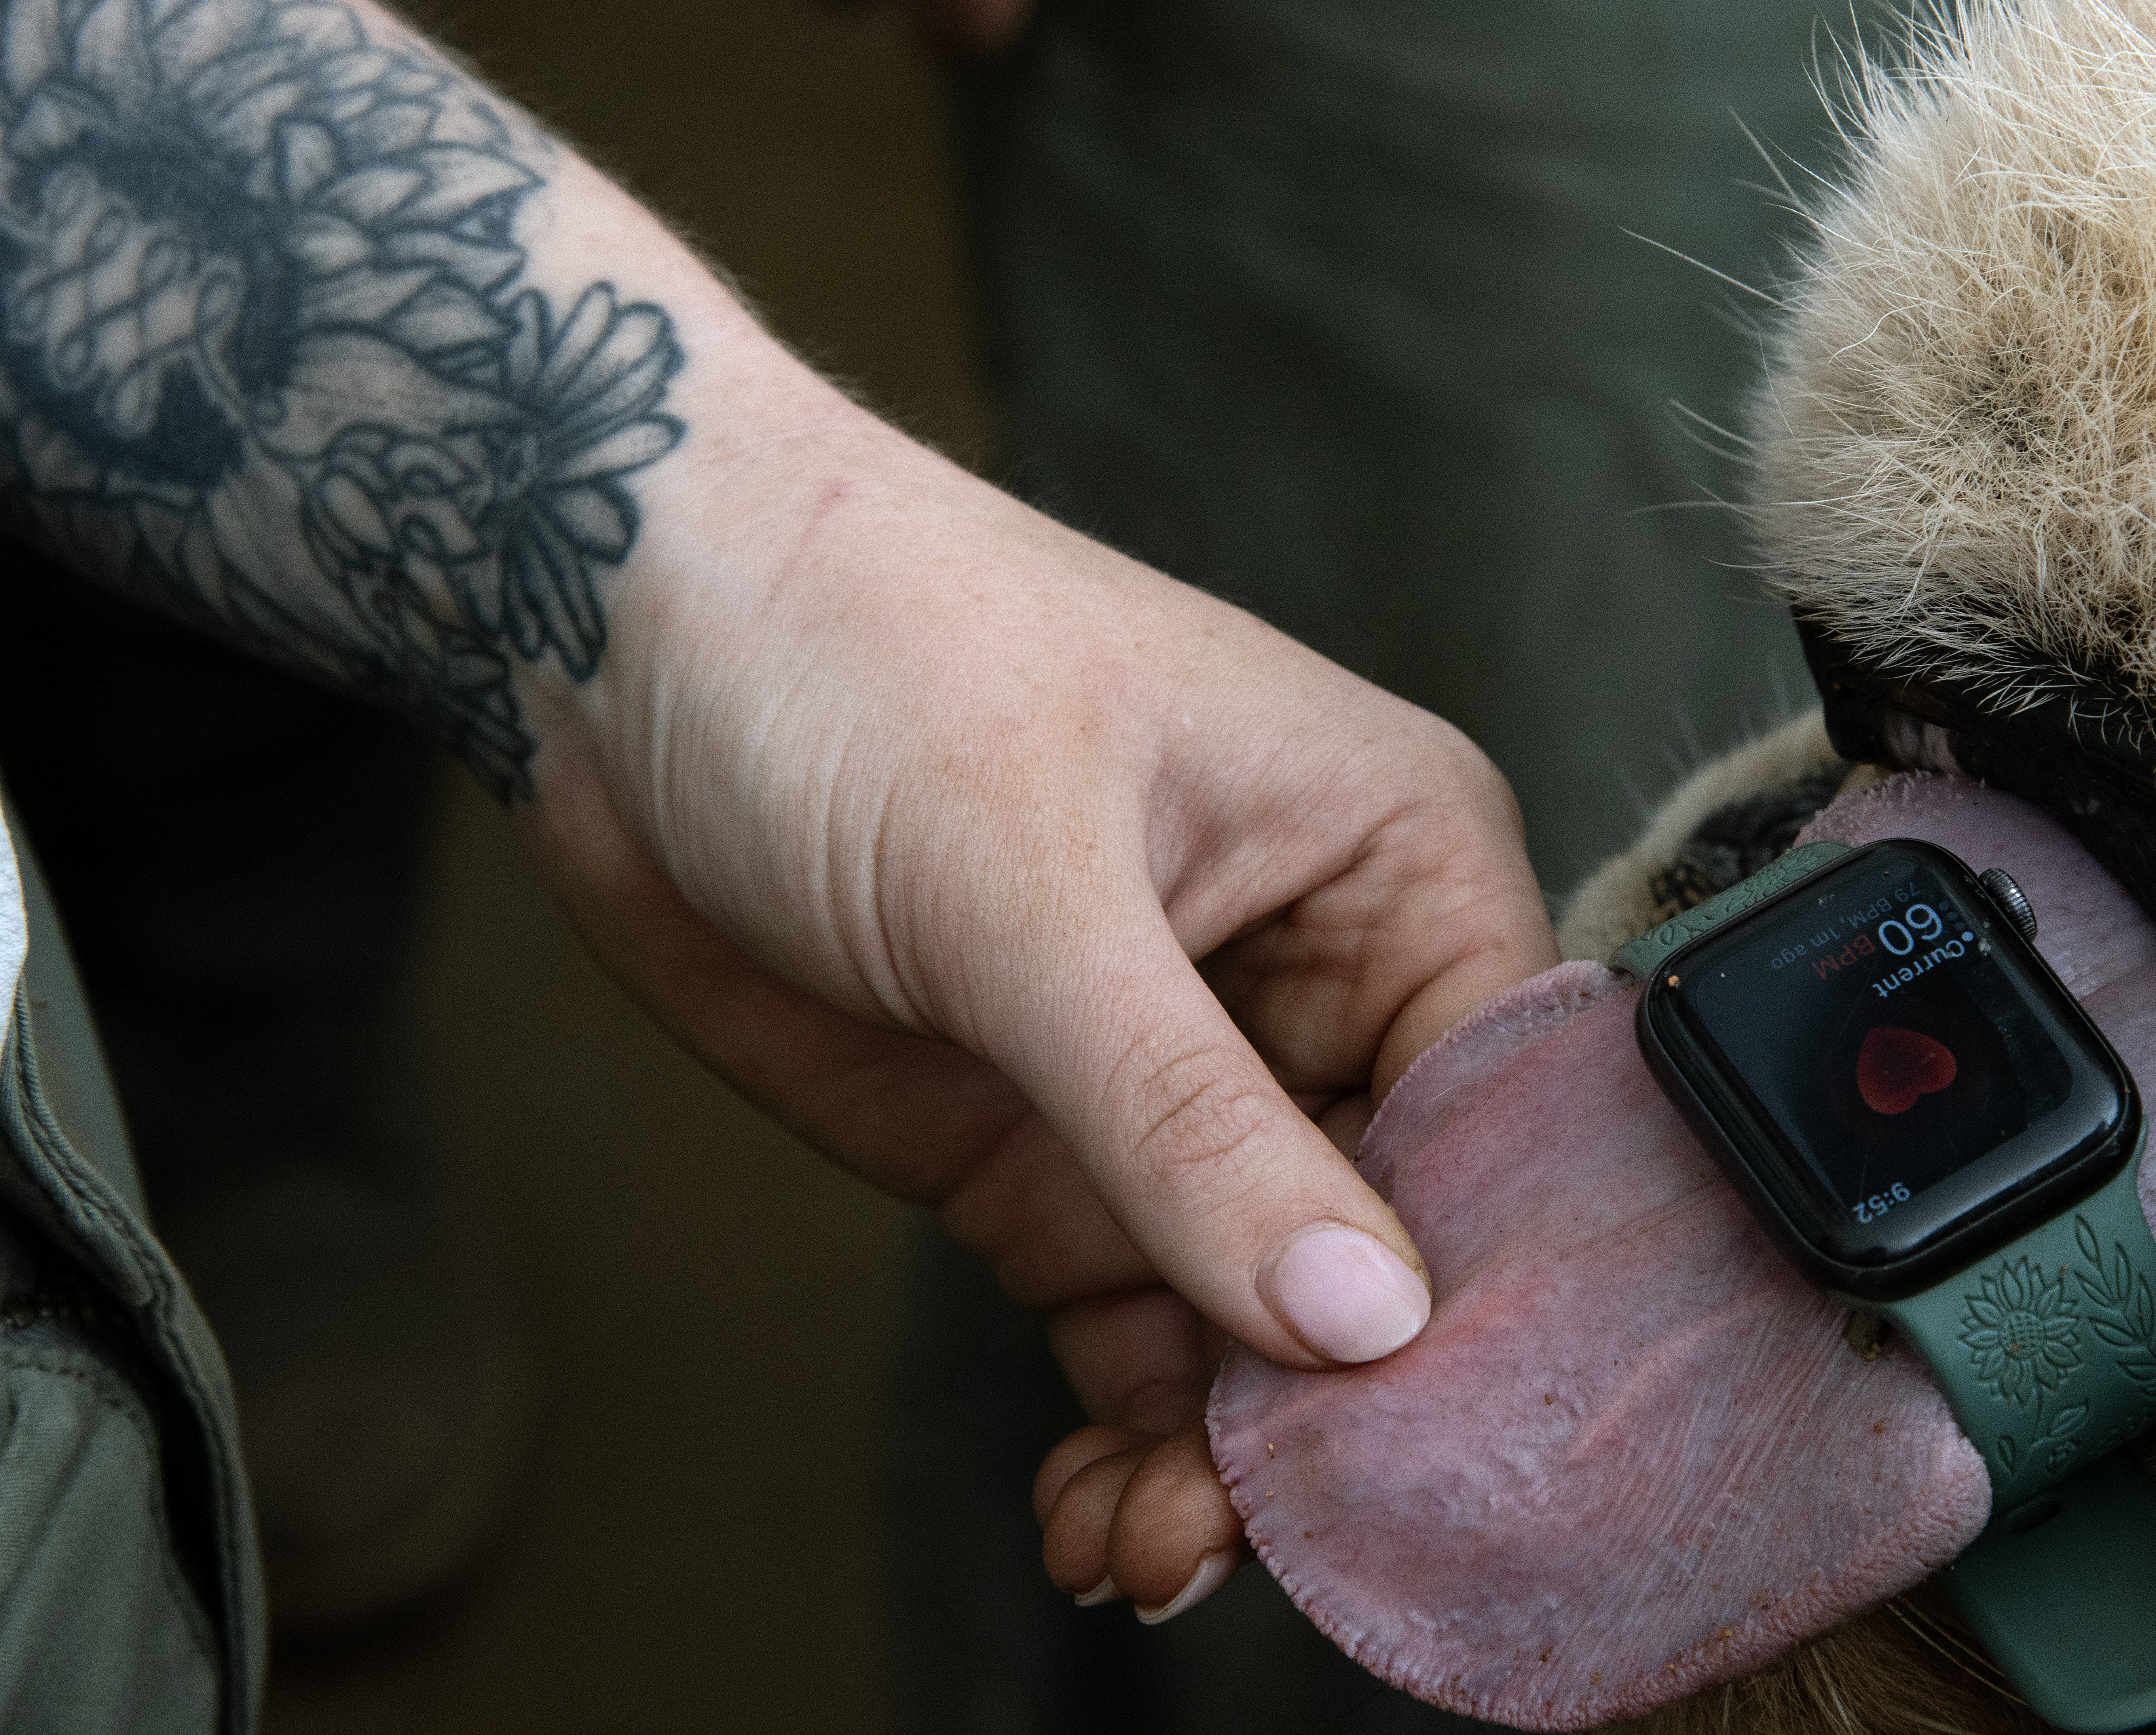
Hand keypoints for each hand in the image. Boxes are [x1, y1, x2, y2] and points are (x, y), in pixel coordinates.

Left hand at [501, 273, 1555, 1612]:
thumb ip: (1191, 1122)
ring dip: (1224, 1450)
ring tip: (1149, 1558)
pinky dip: (1130, 1432)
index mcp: (1388, 859)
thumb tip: (1363, 1323)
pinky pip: (1136, 1323)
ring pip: (1259, 1310)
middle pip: (1389, 1239)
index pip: (1497, 1111)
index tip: (1429, 1453)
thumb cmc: (860, 652)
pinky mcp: (1051, 1145)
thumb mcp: (1034, 892)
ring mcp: (1179, 1074)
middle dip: (1337, 1400)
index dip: (1478, 1291)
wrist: (614, 641)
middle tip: (1265, 1540)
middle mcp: (1315, 973)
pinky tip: (1096, 1523)